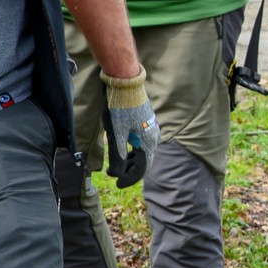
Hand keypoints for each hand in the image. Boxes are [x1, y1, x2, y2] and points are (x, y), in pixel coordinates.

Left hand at [103, 66, 157, 187]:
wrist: (126, 83)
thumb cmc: (119, 109)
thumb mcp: (115, 135)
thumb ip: (116, 157)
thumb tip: (116, 173)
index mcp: (148, 143)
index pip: (142, 169)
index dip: (129, 179)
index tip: (117, 183)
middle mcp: (154, 137)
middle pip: (144, 162)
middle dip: (129, 171)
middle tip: (113, 175)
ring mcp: (152, 129)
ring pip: (143, 152)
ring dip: (130, 161)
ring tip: (116, 165)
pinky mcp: (147, 122)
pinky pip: (143, 142)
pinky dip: (133, 150)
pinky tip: (123, 150)